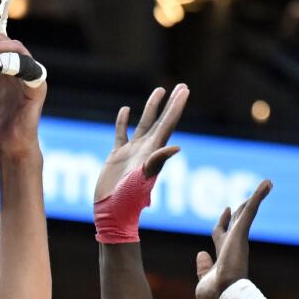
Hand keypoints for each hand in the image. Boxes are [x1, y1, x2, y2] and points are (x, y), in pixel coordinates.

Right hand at [95, 84, 187, 201]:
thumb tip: (176, 146)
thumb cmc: (128, 198)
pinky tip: (126, 109)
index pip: (168, 124)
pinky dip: (123, 121)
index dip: (176, 106)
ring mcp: (132, 152)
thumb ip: (157, 161)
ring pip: (144, 124)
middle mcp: (146, 149)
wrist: (112, 212)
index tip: (185, 90)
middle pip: (161, 120)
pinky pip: (122, 133)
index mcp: (154, 151)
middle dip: (171, 103)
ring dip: (152, 108)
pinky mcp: (117, 156)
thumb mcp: (144, 178)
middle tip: (181, 86)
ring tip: (160, 91)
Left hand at [194, 180, 271, 298]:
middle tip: (249, 195)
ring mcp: (237, 239)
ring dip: (257, 197)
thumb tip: (200, 253)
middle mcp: (232, 245)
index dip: (223, 221)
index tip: (227, 210)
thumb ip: (203, 267)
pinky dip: (258, 196)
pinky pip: (250, 211)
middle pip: (238, 220)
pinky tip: (267, 183)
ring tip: (268, 183)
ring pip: (247, 212)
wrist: (224, 296)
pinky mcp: (241, 234)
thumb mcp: (203, 280)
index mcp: (223, 255)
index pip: (222, 233)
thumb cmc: (214, 295)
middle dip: (242, 207)